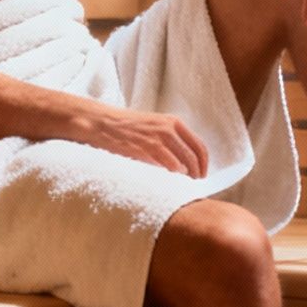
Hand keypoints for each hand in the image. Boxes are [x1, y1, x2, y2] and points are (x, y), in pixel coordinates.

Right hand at [76, 106, 208, 177]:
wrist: (103, 122)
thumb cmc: (126, 128)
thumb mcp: (152, 127)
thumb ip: (168, 140)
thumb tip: (182, 162)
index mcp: (173, 122)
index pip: (199, 144)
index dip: (204, 162)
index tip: (203, 174)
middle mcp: (169, 127)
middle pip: (194, 154)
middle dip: (198, 171)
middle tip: (197, 182)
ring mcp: (159, 136)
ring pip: (185, 159)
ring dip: (189, 174)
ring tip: (186, 184)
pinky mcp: (148, 145)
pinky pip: (169, 162)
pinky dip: (175, 171)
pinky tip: (174, 178)